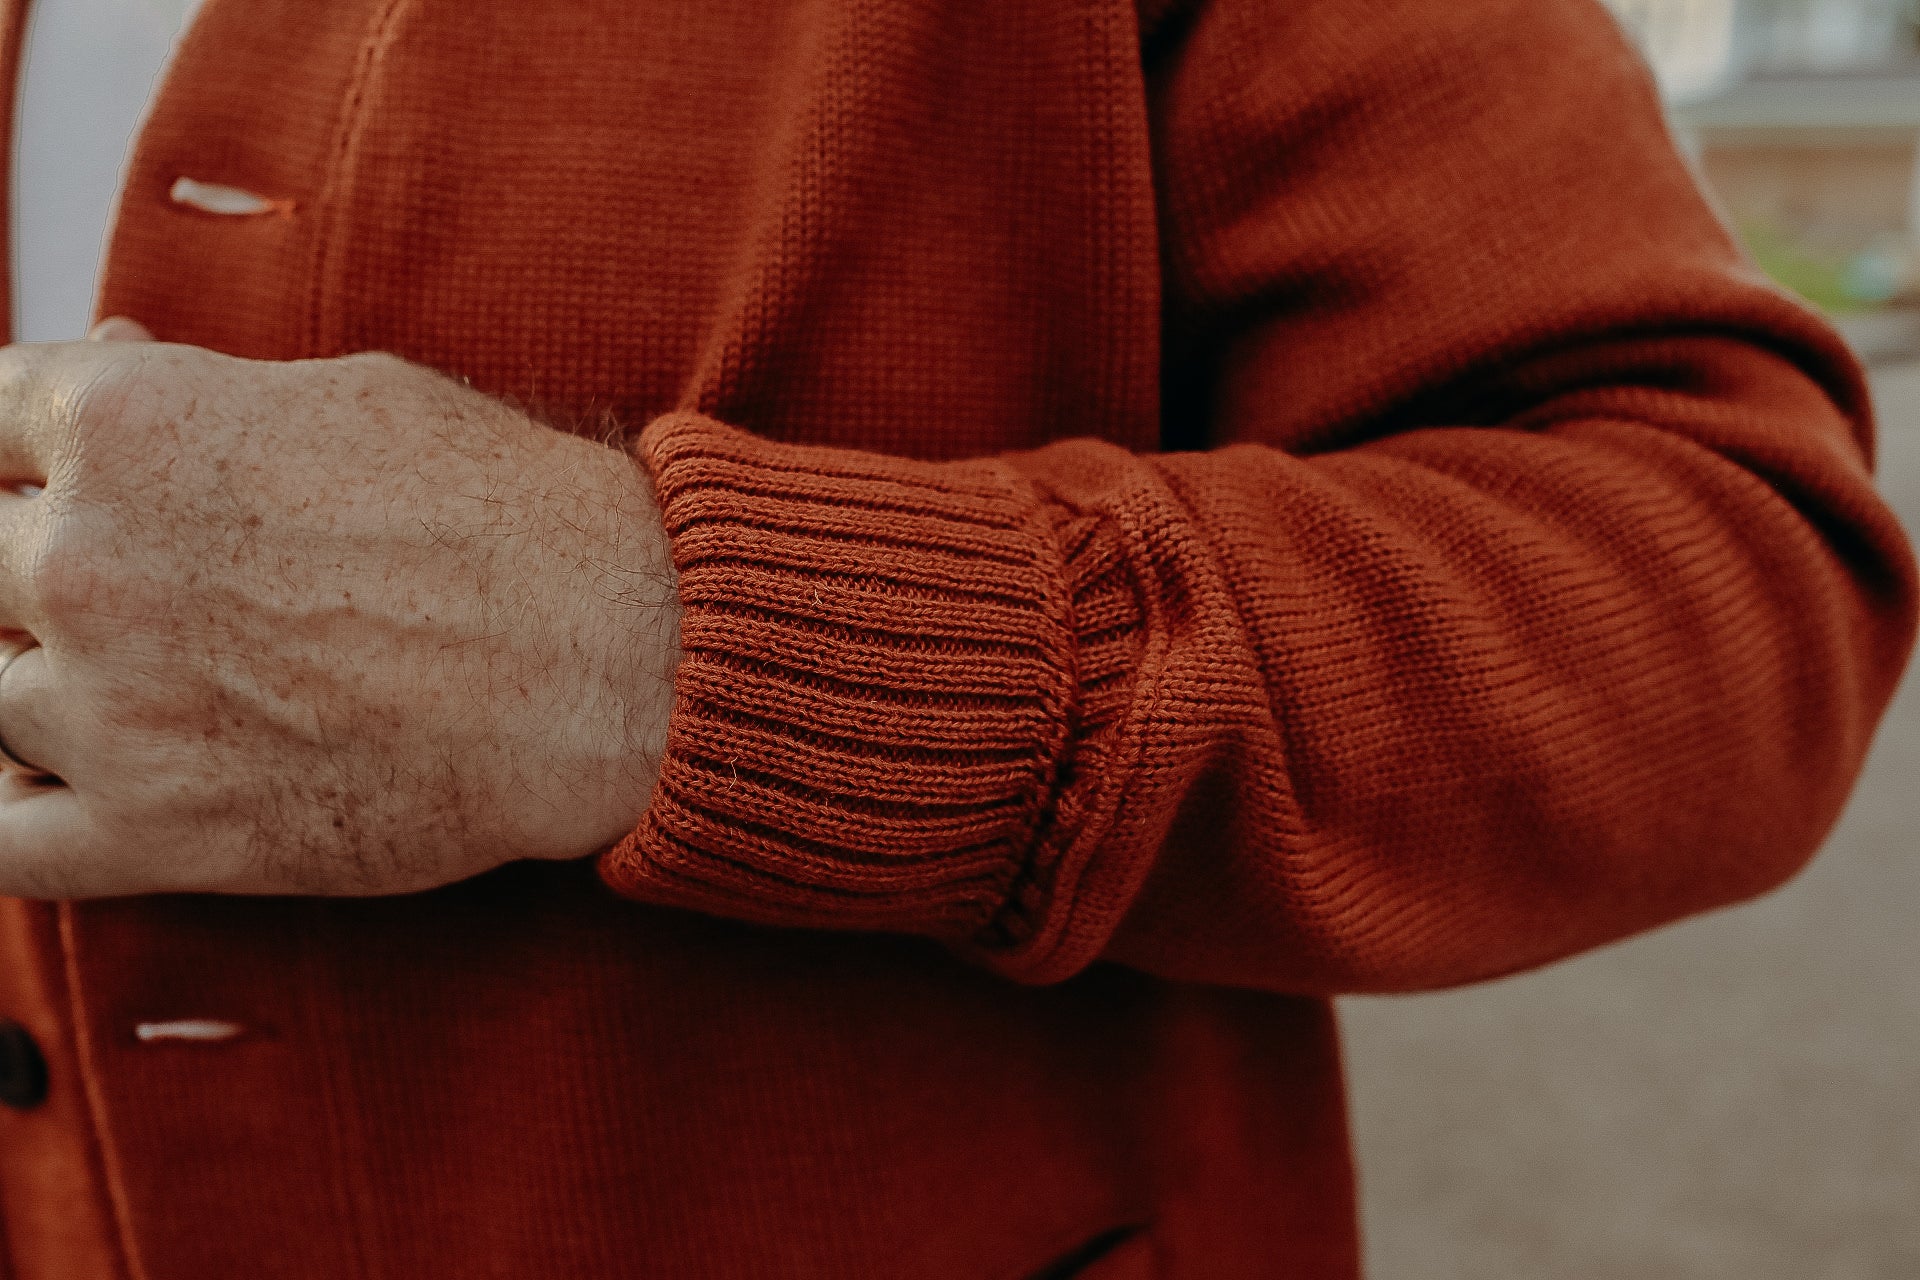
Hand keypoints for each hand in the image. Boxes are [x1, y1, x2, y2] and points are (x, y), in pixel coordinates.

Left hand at [0, 321, 679, 898]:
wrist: (606, 658)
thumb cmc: (503, 516)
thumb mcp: (346, 395)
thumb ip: (191, 390)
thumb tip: (104, 356)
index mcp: (126, 425)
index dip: (18, 455)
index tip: (48, 479)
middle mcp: (89, 559)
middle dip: (29, 571)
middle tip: (128, 593)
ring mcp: (110, 706)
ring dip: (42, 687)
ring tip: (141, 686)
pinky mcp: (157, 832)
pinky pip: (0, 842)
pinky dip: (11, 811)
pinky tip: (57, 785)